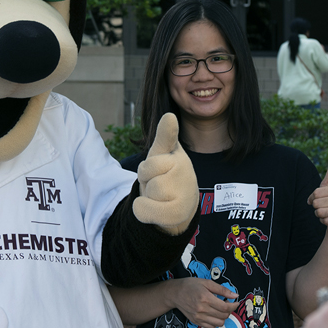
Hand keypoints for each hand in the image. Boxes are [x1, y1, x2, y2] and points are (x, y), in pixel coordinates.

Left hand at [134, 113, 198, 234]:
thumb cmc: (166, 177)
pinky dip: (143, 211)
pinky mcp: (179, 211)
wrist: (179, 208)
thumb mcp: (160, 156)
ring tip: (160, 196)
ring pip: (149, 190)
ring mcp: (185, 190)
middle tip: (157, 183)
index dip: (167, 130)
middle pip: (145, 171)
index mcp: (176, 154)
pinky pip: (146, 209)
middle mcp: (184, 169)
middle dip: (145, 179)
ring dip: (147, 196)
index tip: (169, 118)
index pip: (167, 141)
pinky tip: (156, 209)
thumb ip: (163, 138)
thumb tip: (170, 115)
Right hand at [166, 278, 237, 327]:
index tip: (236, 302)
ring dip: (223, 317)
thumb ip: (222, 290)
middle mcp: (202, 309)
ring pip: (219, 323)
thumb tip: (234, 295)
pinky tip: (214, 315)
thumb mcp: (206, 282)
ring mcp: (198, 317)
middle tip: (227, 304)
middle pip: (224, 316)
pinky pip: (211, 327)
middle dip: (229, 311)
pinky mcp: (196, 322)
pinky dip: (215, 322)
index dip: (234, 306)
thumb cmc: (190, 285)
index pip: (225, 307)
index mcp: (205, 298)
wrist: (174, 293)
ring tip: (221, 310)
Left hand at [308, 157, 327, 230]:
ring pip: (319, 212)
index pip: (316, 193)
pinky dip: (323, 221)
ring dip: (319, 214)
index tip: (317, 198)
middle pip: (316, 203)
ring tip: (326, 213)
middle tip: (323, 207)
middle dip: (316, 207)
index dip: (313, 197)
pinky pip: (324, 221)